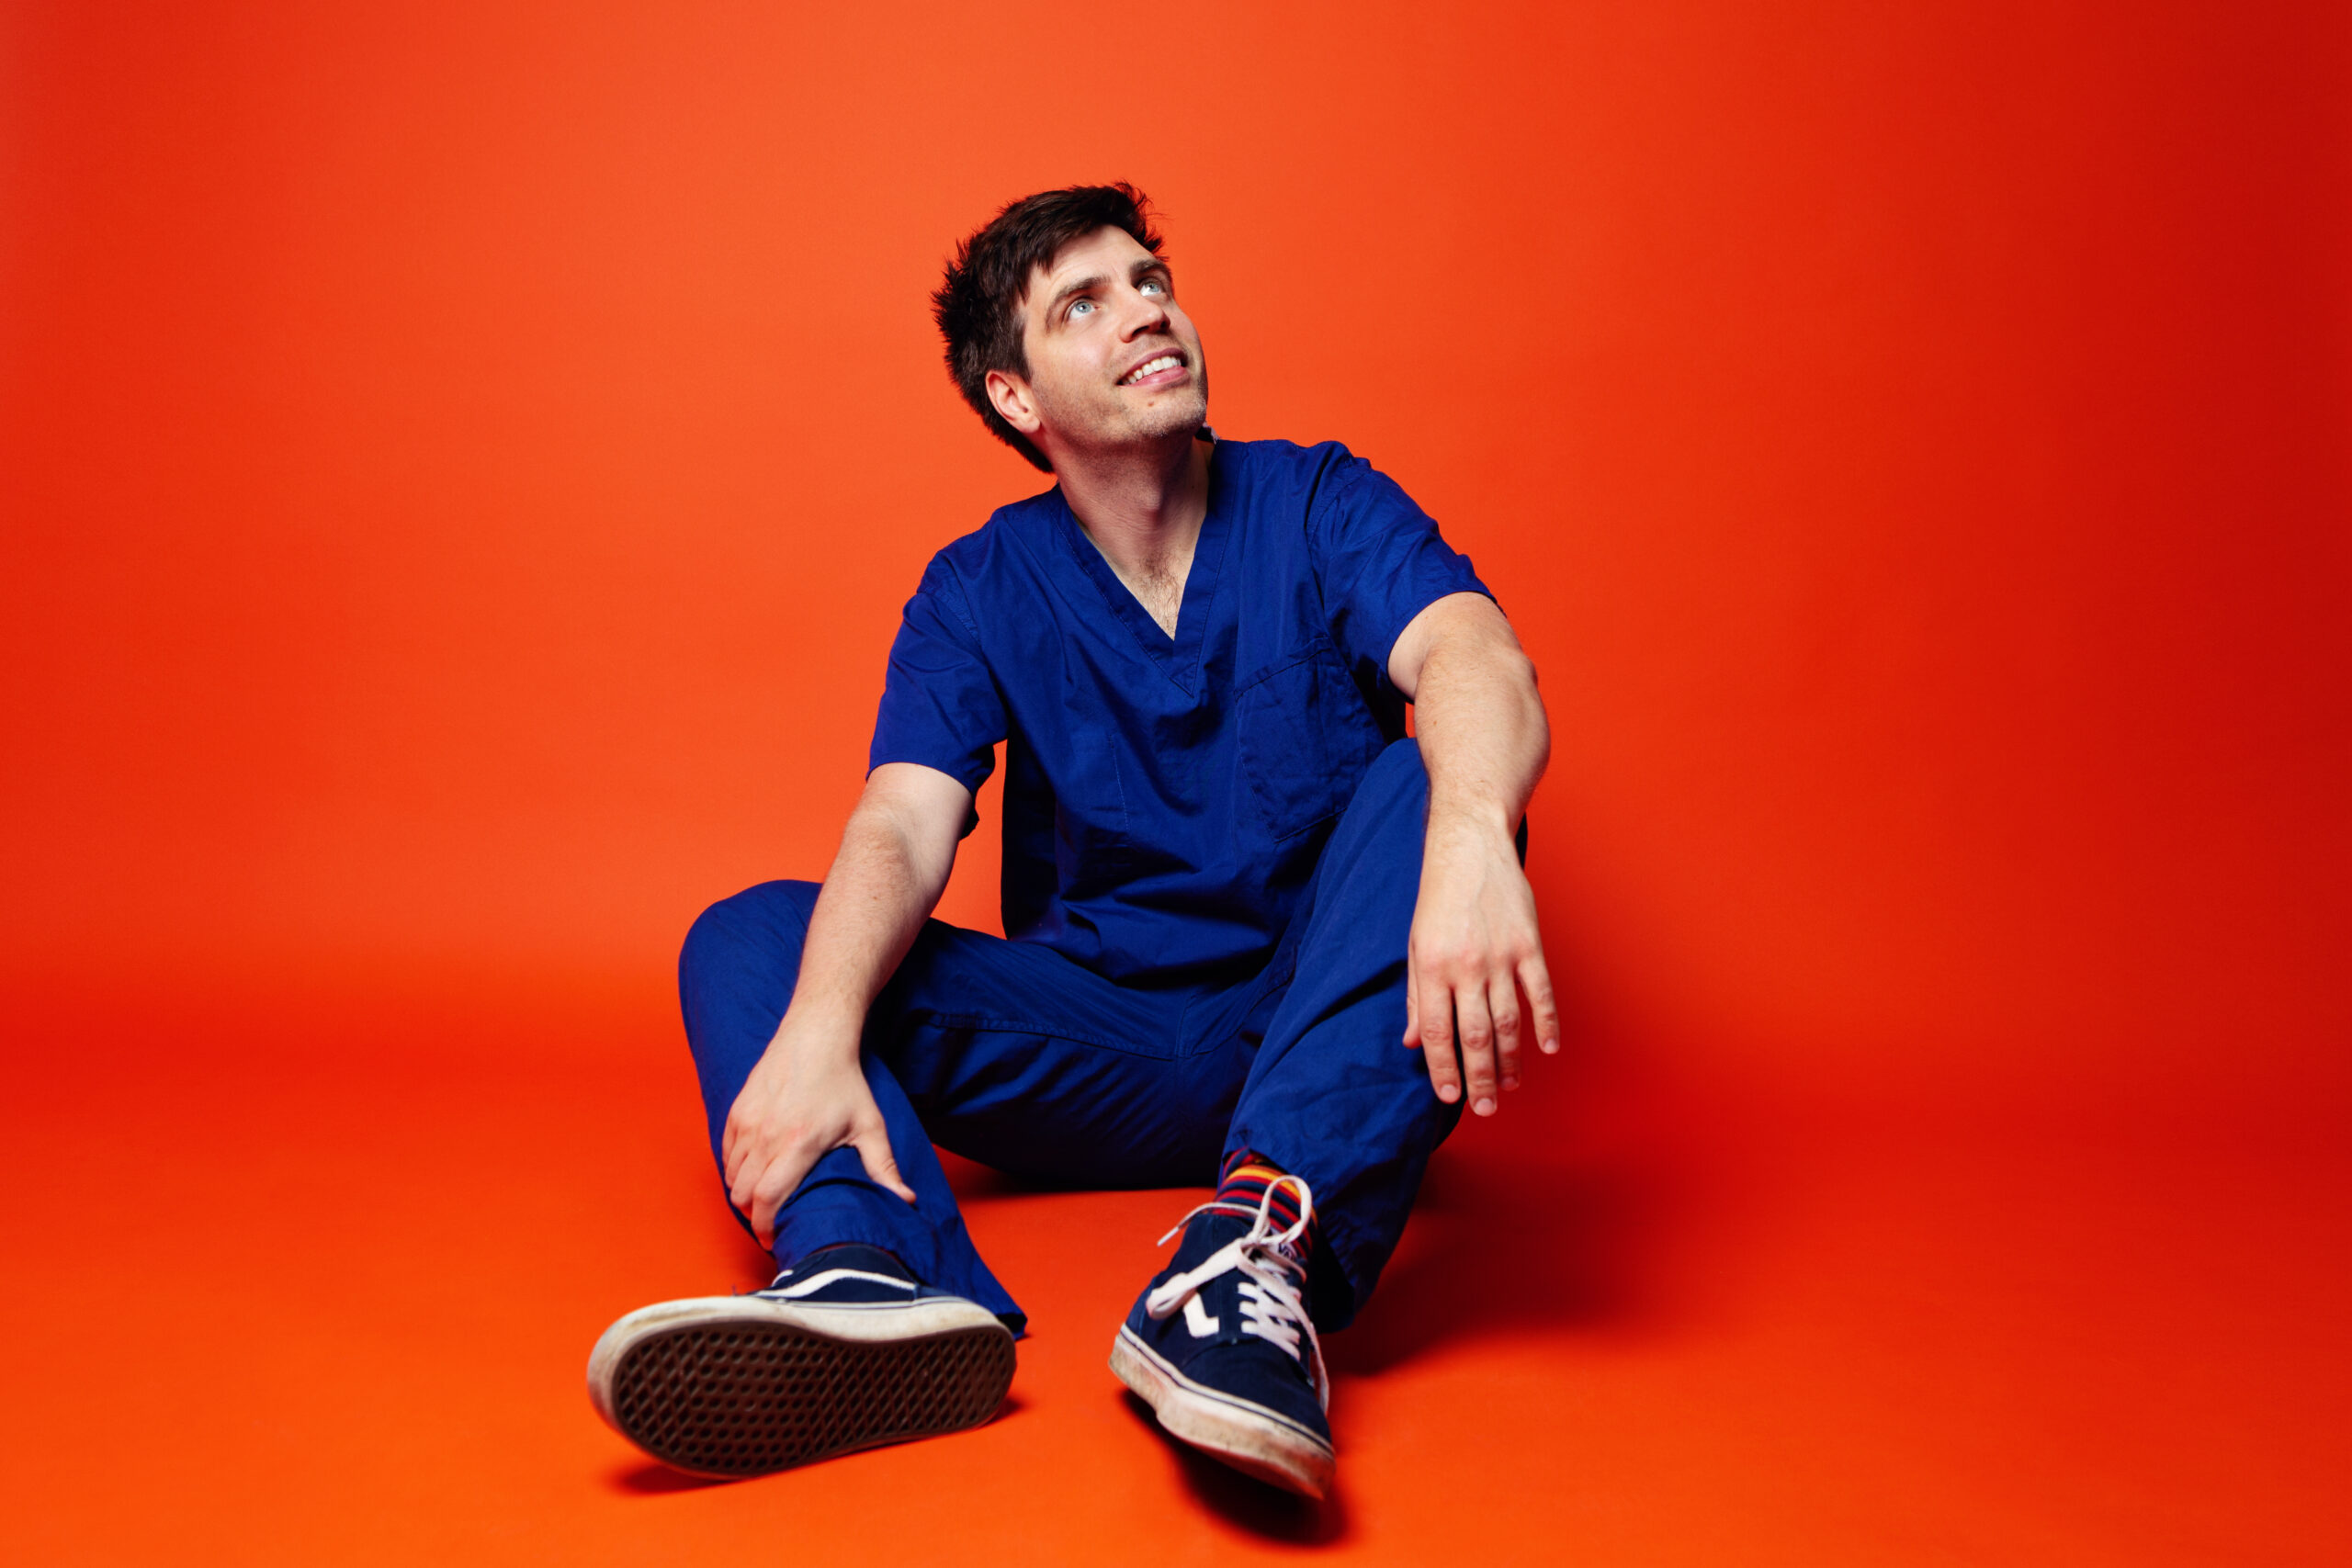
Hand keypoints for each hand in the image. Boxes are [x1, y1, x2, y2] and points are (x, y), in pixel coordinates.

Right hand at [720, 1010, 917, 1247]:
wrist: (815, 1037)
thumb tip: (907, 1201)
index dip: (765, 1227)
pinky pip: (726, 1154)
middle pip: (743, 1195)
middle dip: (754, 1216)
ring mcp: (748, 1122)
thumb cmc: (845, 1083)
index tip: (774, 1239)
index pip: (767, 1200)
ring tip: (763, 1199)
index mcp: (798, 1144)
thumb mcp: (869, 1126)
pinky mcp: (737, 1111)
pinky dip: (734, 1170)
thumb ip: (884, 1167)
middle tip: (771, 1221)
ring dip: (743, 1194)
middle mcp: (767, 1136)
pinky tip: (753, 1172)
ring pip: (732, 1177)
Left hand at [1403, 806, 1559, 1114]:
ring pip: (1508, 1021)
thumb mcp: (1415, 943)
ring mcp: (1501, 955)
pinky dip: (1546, 1024)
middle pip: (1475, 1036)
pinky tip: (1546, 1049)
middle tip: (1486, 1108)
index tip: (1450, 1096)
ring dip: (1511, 1060)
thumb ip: (1417, 996)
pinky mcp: (1529, 944)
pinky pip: (1540, 993)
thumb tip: (1412, 1042)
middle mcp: (1466, 966)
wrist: (1469, 845)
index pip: (1437, 1032)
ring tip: (1510, 1087)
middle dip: (1480, 1077)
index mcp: (1432, 966)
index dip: (1443, 1069)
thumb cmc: (1438, 896)